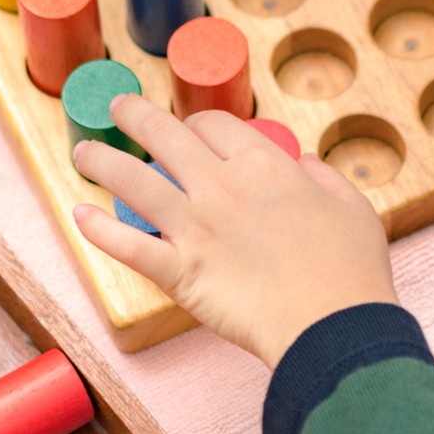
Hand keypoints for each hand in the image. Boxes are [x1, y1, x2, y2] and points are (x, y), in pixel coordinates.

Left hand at [72, 96, 397, 366]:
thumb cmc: (350, 271)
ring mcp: (196, 227)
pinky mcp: (180, 272)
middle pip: (165, 136)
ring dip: (102, 161)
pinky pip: (128, 245)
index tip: (189, 129)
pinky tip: (80, 217)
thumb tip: (306, 161)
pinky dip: (99, 230)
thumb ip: (325, 178)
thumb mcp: (352, 207)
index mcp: (265, 166)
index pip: (215, 126)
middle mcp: (223, 186)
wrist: (334, 325)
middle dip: (135, 116)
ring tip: (83, 153)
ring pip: (134, 181)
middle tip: (118, 108)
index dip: (196, 123)